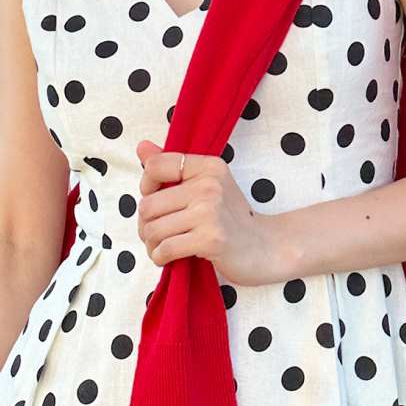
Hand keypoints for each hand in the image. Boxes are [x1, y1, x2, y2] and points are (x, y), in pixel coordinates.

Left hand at [137, 142, 274, 284]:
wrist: (264, 247)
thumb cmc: (230, 218)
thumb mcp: (206, 184)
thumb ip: (172, 166)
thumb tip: (141, 147)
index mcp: (208, 166)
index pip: (155, 166)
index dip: (146, 186)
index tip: (158, 201)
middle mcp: (209, 185)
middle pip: (148, 205)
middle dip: (145, 225)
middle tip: (157, 234)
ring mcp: (210, 212)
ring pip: (153, 229)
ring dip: (151, 245)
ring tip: (162, 247)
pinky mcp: (211, 239)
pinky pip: (165, 248)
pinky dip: (160, 257)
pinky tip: (169, 258)